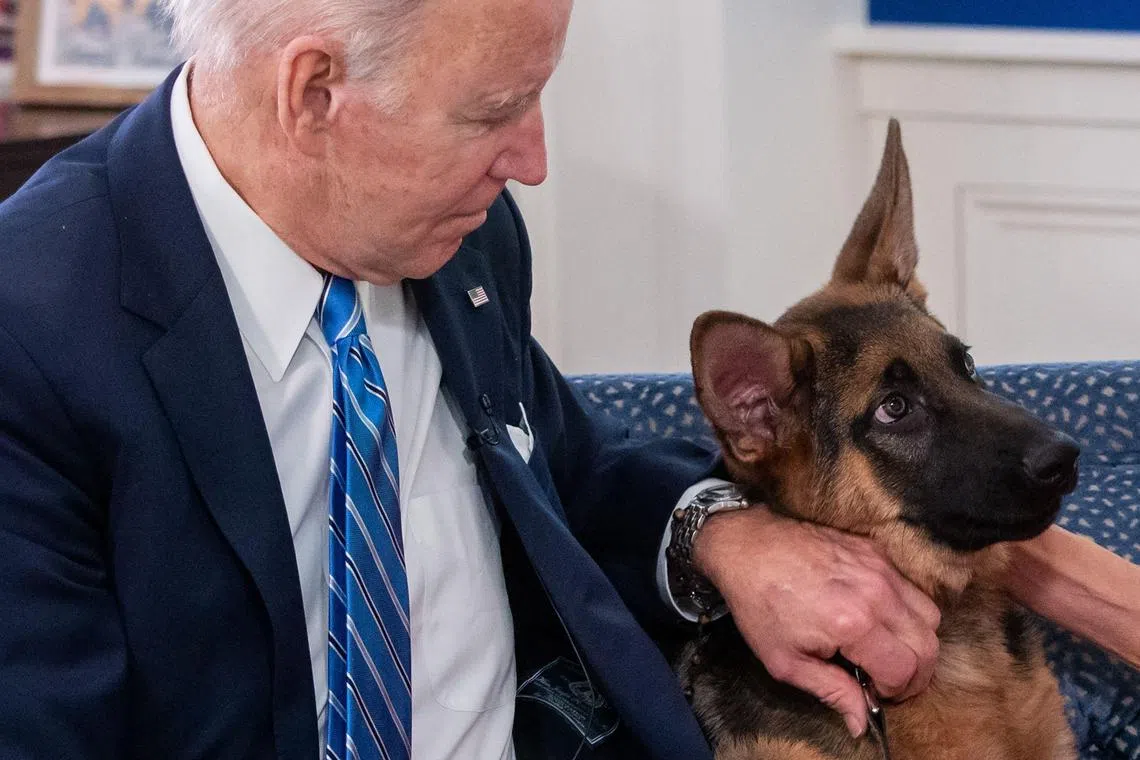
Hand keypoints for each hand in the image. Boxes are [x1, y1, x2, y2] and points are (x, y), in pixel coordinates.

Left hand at [693, 506, 940, 737]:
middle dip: (915, 674)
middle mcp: (876, 593)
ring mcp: (880, 568)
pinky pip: (912, 588)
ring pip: (929, 615)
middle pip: (928, 645)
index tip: (875, 694)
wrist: (747, 547)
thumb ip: (831, 692)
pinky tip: (877, 620)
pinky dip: (906, 610)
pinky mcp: (876, 551)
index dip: (895, 692)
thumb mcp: (786, 661)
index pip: (905, 670)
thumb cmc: (760, 604)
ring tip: (886, 651)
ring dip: (917, 641)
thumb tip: (862, 723)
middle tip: (888, 681)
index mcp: (853, 624)